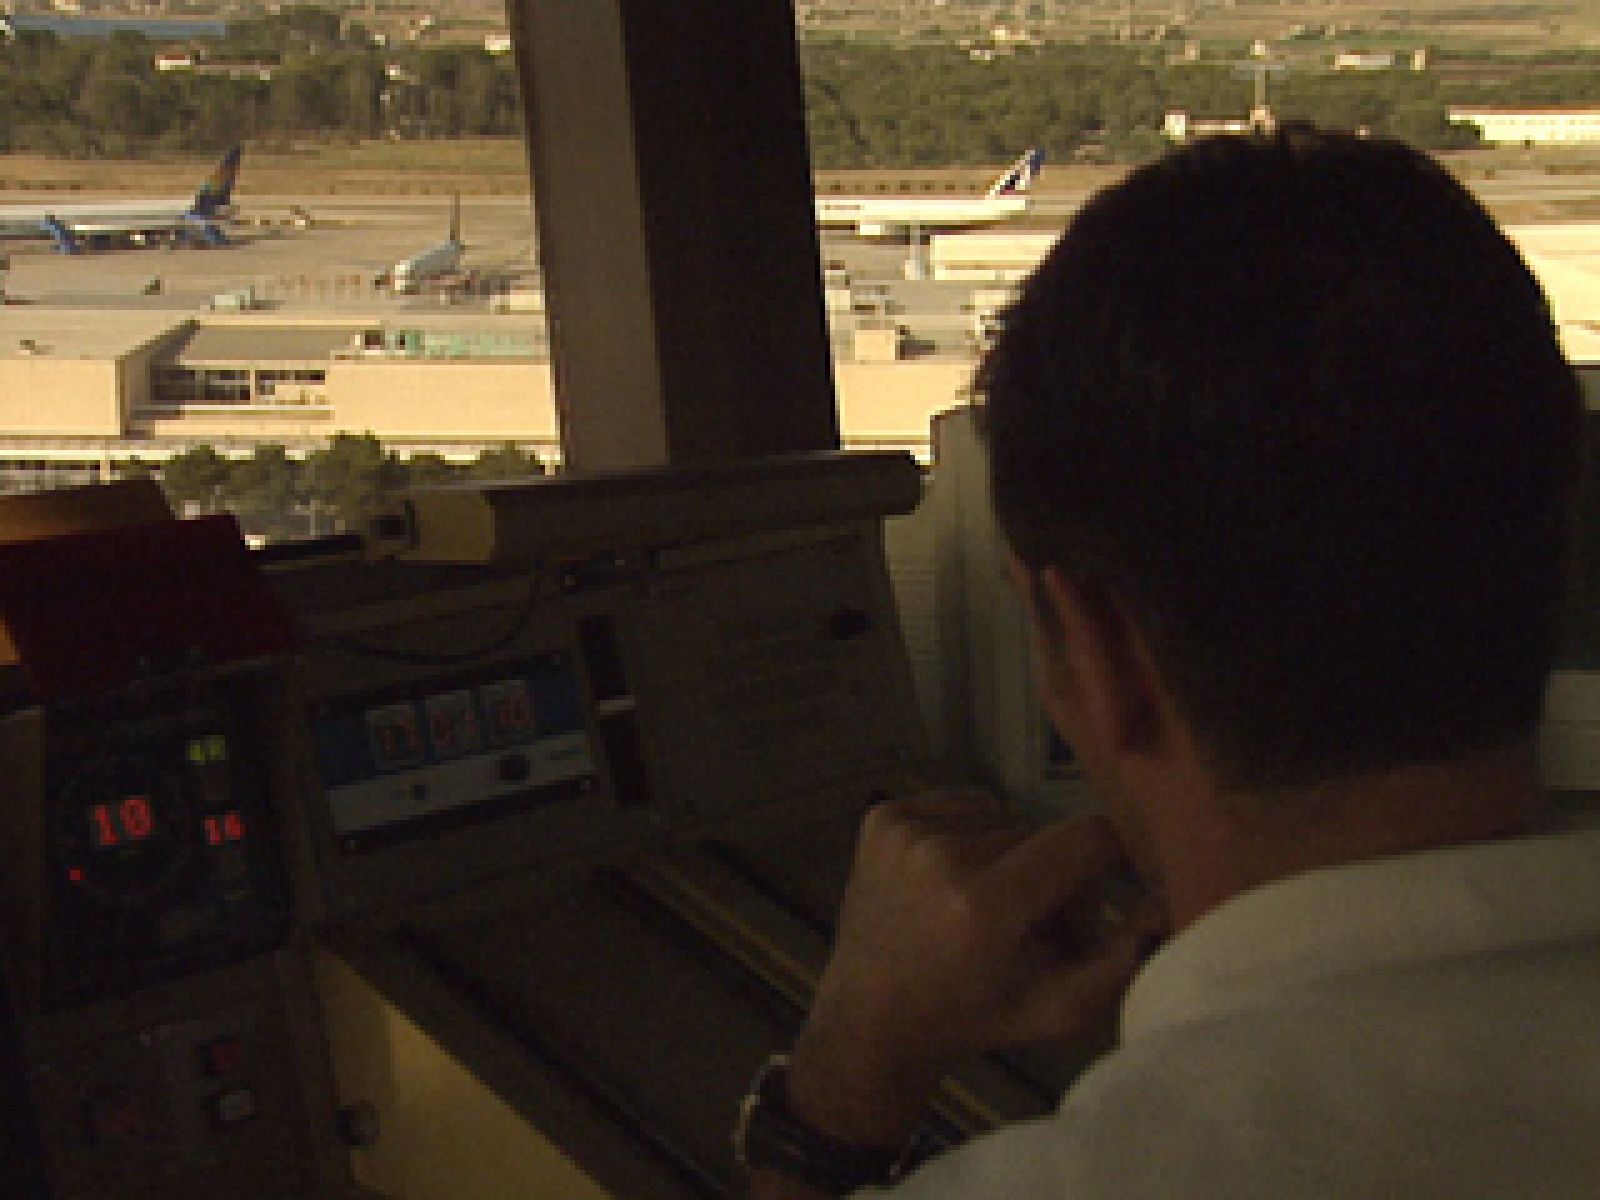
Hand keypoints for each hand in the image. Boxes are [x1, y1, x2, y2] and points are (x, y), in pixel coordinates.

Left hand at [787, 796, 1155, 1148]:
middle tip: (1043, 928)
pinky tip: (957, 883)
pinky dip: (970, 837)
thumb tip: (1164, 907)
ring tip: (998, 909)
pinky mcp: (881, 817)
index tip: (1120, 875)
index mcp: (982, 905)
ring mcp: (903, 831)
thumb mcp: (1057, 1010)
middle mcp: (939, 855)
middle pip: (1043, 834)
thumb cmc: (971, 1018)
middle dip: (1056, 876)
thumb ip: (1121, 961)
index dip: (1113, 854)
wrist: (871, 1020)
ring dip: (1012, 856)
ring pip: (1004, 817)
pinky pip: (961, 807)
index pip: (1083, 839)